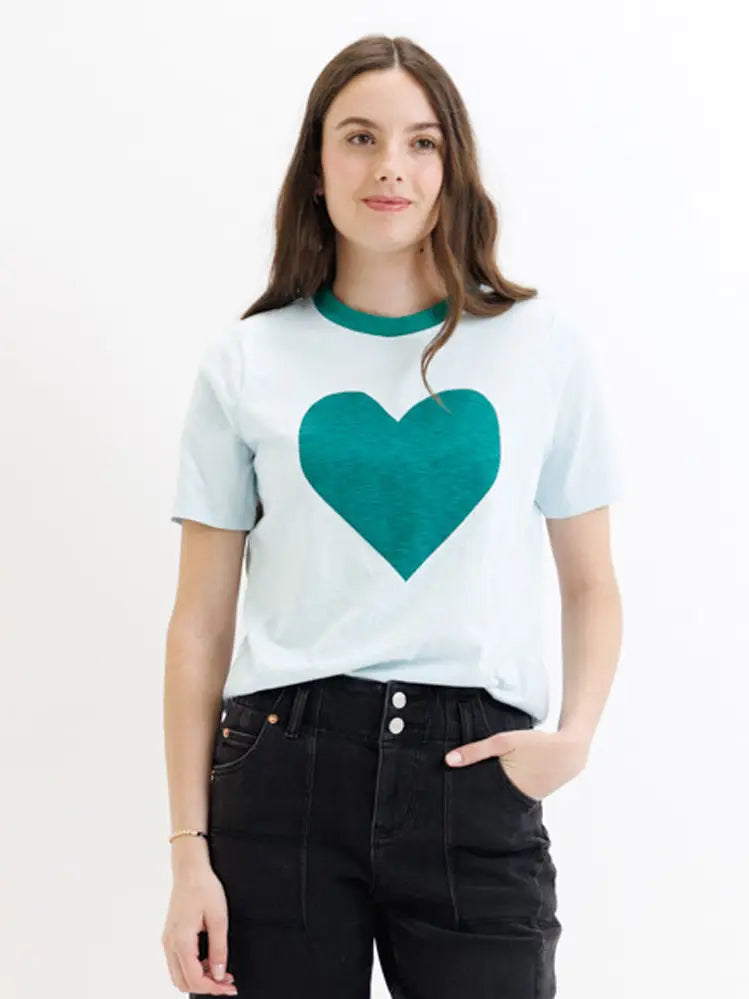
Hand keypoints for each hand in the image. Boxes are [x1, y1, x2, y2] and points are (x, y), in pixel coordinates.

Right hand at [161, 865, 237, 994]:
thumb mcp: (218, 918)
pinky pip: (177, 962)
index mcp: (181, 941)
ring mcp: (168, 940)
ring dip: (199, 978)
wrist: (190, 869)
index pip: (195, 979)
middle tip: (227, 981)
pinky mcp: (170, 936)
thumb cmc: (204, 887)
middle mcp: (170, 944)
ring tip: (220, 971)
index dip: (214, 988)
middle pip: (183, 982)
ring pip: (178, 975)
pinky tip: (208, 960)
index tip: (230, 987)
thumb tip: (219, 974)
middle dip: (206, 986)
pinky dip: (192, 968)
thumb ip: (219, 949)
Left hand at [444, 727, 588, 800]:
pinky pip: (514, 796)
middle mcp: (517, 802)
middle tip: (457, 797)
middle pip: (490, 802)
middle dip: (477, 799)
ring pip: (502, 799)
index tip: (452, 801)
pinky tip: (500, 783)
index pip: (480, 800)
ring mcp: (527, 801)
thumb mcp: (504, 742)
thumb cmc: (537, 744)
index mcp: (508, 791)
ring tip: (473, 792)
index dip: (467, 801)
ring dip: (491, 794)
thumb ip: (476, 751)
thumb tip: (448, 761)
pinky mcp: (534, 796)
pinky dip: (506, 790)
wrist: (571, 751)